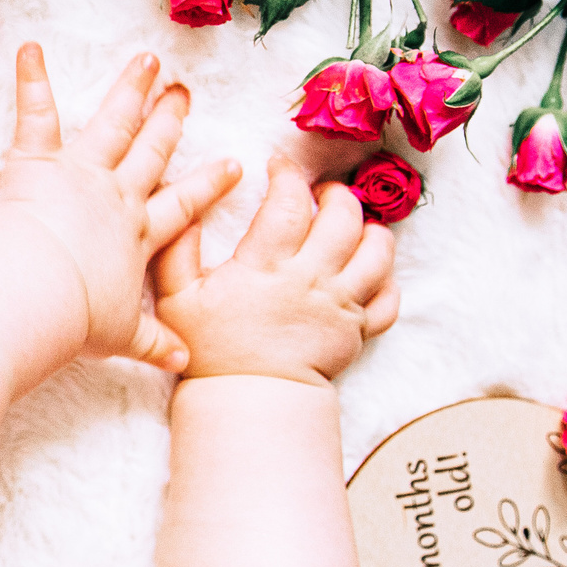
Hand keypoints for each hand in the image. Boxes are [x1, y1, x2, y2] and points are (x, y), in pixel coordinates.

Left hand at [0, 43, 241, 369]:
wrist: (39, 293)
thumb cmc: (76, 319)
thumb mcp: (122, 338)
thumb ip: (153, 345)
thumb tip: (184, 362)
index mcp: (139, 237)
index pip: (183, 207)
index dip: (208, 186)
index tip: (232, 163)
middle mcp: (117, 197)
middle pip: (151, 153)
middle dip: (169, 123)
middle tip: (185, 94)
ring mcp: (81, 173)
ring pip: (112, 124)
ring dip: (128, 91)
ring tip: (146, 61)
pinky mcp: (38, 162)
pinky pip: (36, 114)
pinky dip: (31, 80)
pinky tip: (31, 48)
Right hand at [152, 157, 398, 386]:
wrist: (248, 400)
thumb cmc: (211, 348)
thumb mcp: (177, 296)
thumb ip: (178, 247)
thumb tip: (187, 205)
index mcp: (267, 266)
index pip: (289, 201)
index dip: (287, 173)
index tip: (277, 166)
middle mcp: (311, 279)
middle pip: (344, 216)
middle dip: (334, 193)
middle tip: (318, 193)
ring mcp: (341, 305)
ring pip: (378, 251)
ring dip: (369, 229)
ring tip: (350, 225)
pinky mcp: (358, 330)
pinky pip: (389, 297)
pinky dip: (385, 278)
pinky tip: (365, 270)